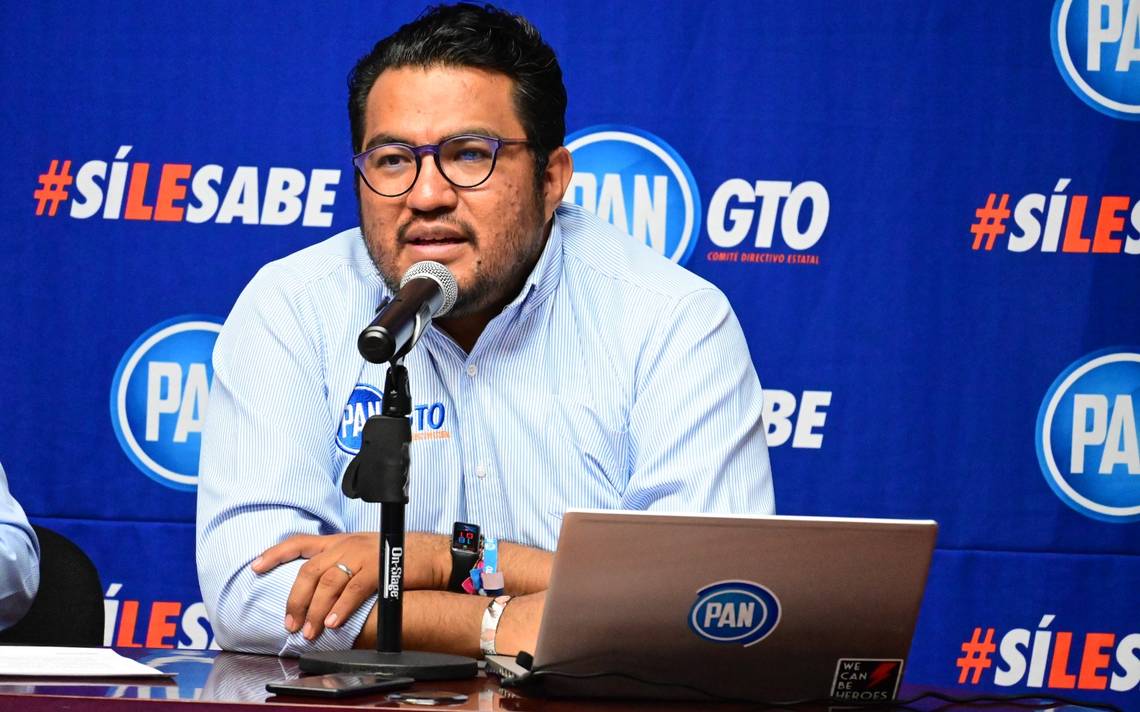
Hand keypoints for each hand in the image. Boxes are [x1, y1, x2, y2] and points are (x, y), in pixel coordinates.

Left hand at [252, 532, 449, 640]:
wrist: (429, 553)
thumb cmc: (396, 556)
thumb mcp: (362, 551)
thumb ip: (340, 563)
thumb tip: (317, 589)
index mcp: (339, 541)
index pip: (299, 542)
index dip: (275, 554)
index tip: (255, 566)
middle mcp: (346, 545)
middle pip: (309, 571)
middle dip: (295, 599)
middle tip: (290, 623)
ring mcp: (361, 556)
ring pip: (328, 583)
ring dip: (316, 611)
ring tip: (311, 631)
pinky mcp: (378, 568)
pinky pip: (354, 590)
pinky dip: (341, 608)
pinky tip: (334, 623)